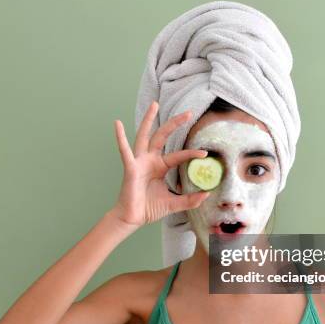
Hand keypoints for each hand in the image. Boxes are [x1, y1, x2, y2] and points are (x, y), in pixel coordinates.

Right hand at [109, 101, 209, 227]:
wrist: (133, 218)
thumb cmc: (149, 208)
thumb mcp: (174, 203)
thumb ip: (189, 200)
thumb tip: (206, 195)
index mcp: (160, 166)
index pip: (178, 155)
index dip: (191, 154)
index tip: (205, 153)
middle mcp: (150, 160)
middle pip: (163, 136)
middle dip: (175, 123)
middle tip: (188, 112)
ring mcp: (139, 162)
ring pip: (145, 136)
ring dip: (149, 120)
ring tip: (154, 105)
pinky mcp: (130, 168)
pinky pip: (125, 151)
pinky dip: (120, 138)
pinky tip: (118, 124)